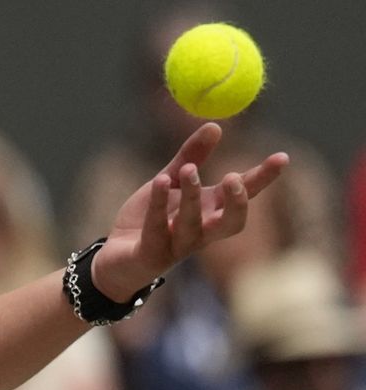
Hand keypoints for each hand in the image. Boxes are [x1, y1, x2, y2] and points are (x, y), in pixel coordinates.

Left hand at [91, 123, 289, 301]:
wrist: (115, 257)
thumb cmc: (148, 219)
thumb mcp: (169, 180)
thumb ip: (191, 156)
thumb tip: (215, 126)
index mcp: (210, 211)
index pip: (244, 195)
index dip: (263, 178)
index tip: (281, 157)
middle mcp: (201, 232)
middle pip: (231, 222)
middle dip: (237, 202)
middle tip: (232, 177)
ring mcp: (177, 246)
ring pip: (192, 225)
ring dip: (193, 196)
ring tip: (188, 169)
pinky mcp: (151, 254)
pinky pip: (156, 229)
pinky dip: (158, 204)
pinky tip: (160, 181)